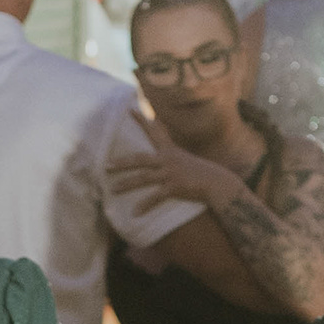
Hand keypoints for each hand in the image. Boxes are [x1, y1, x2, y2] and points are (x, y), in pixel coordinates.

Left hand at [105, 133, 243, 210]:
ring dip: (127, 184)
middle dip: (122, 162)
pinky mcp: (175, 187)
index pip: (154, 131)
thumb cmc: (199, 173)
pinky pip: (156, 197)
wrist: (217, 182)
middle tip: (106, 166)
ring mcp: (171, 173)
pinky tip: (134, 214)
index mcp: (170, 150)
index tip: (129, 110)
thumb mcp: (184, 159)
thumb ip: (170, 156)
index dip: (141, 121)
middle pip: (140, 159)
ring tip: (113, 190)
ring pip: (143, 178)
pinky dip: (144, 206)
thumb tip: (159, 157)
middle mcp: (168, 159)